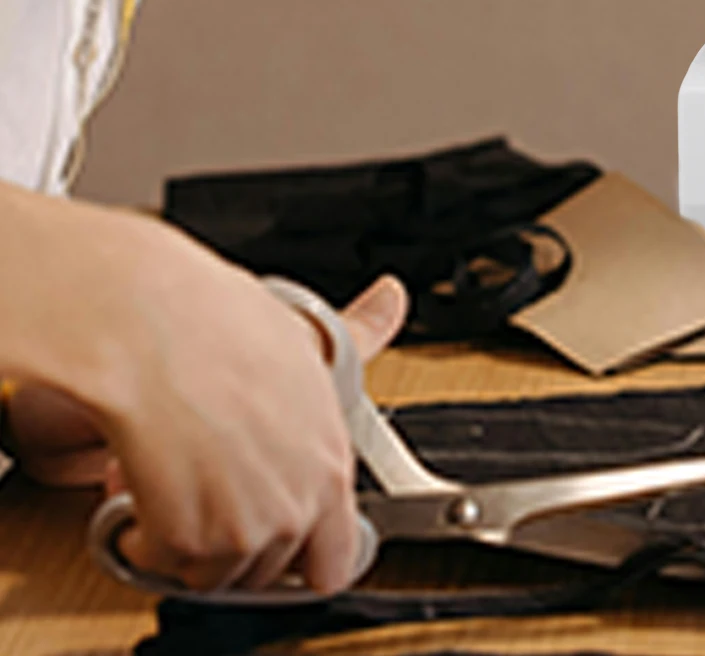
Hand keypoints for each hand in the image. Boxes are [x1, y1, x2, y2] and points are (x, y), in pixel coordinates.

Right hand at [5, 217, 407, 595]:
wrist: (158, 336)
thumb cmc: (226, 332)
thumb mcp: (309, 335)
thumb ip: (359, 335)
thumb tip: (391, 300)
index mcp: (332, 465)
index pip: (336, 560)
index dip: (307, 556)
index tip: (286, 543)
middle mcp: (296, 507)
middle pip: (268, 570)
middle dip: (239, 538)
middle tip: (218, 490)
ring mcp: (244, 532)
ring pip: (215, 574)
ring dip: (191, 539)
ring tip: (182, 478)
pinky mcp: (186, 544)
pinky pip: (161, 565)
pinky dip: (144, 534)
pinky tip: (145, 485)